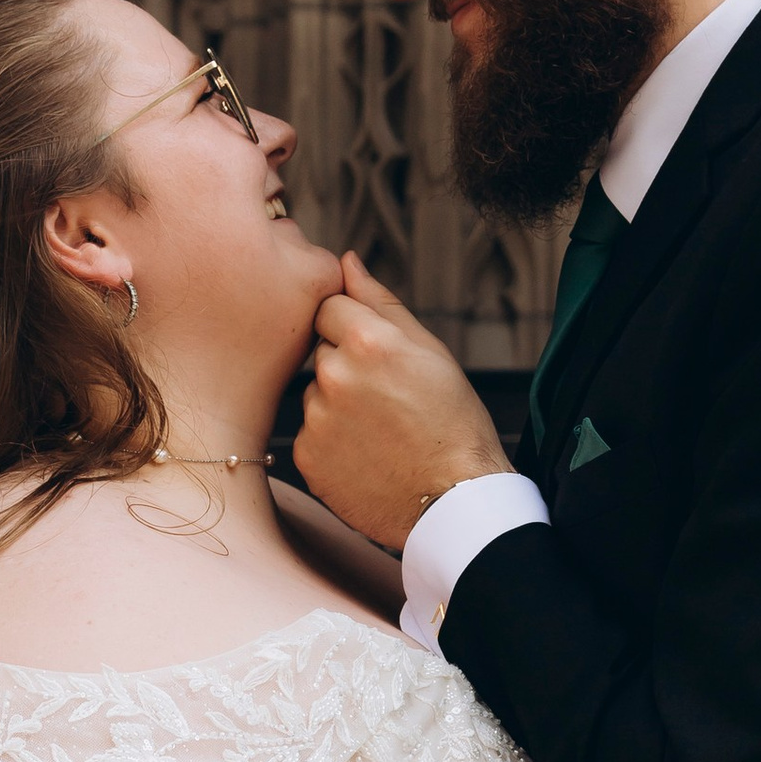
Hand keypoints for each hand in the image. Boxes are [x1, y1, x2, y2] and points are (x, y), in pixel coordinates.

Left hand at [294, 255, 508, 551]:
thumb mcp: (430, 350)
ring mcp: (316, 420)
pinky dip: (332, 442)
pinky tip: (367, 455)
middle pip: (320, 352)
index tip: (380, 356)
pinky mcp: (307, 458)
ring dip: (337, 404)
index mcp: (368, 341)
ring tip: (381, 431)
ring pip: (314, 394)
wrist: (453, 500)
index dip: (355, 328)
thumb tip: (346, 261)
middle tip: (388, 399)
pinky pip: (311, 434)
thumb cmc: (452, 421)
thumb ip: (380, 301)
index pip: (329, 307)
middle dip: (346, 366)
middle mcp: (333, 376)